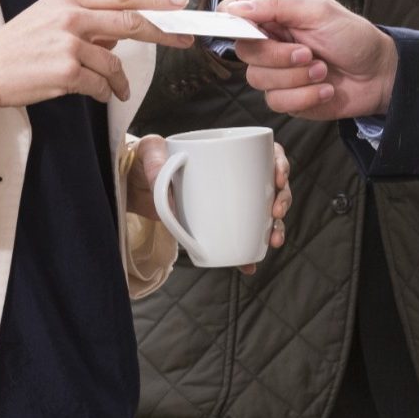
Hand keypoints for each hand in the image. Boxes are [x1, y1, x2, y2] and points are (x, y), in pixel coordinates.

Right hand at [0, 0, 192, 111]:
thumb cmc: (15, 47)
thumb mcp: (49, 19)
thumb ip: (86, 21)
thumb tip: (120, 31)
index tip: (178, 3)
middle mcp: (70, 17)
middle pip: (130, 21)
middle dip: (162, 31)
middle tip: (182, 38)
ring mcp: (68, 44)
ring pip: (115, 61)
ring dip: (120, 79)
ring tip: (117, 88)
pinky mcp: (65, 71)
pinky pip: (100, 84)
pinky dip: (105, 92)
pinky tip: (98, 94)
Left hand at [123, 132, 292, 273]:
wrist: (135, 187)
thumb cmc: (147, 160)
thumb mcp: (149, 151)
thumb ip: (153, 158)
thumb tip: (162, 174)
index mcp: (229, 153)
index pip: (266, 153)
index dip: (281, 163)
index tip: (279, 178)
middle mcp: (237, 177)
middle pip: (273, 184)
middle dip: (283, 199)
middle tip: (276, 212)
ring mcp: (231, 202)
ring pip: (265, 213)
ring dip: (276, 227)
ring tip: (273, 240)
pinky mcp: (220, 225)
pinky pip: (242, 238)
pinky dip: (249, 253)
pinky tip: (249, 265)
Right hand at [222, 0, 397, 119]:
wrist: (379, 74)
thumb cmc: (353, 37)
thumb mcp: (319, 10)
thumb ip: (276, 4)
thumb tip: (235, 8)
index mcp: (274, 13)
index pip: (232, 15)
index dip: (233, 24)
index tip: (253, 32)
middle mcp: (270, 42)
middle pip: (244, 52)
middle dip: (279, 56)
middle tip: (309, 53)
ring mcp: (276, 71)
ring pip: (258, 80)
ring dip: (297, 77)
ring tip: (323, 69)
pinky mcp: (286, 97)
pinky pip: (277, 102)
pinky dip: (306, 96)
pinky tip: (325, 88)